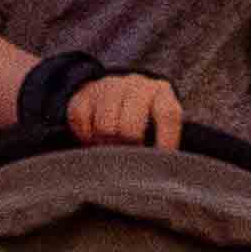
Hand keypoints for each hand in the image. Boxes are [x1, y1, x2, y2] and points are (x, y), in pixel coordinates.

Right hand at [65, 69, 182, 152]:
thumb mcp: (159, 123)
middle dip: (128, 146)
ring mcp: (109, 86)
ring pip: (105, 127)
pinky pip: (82, 121)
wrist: (114, 94)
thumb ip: (162, 141)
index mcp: (160, 92)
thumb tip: (161, 167)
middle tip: (127, 153)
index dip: (166, 139)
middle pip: (130, 127)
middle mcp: (136, 85)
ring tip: (111, 145)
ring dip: (106, 143)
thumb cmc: (143, 117)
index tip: (159, 160)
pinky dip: (86, 136)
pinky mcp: (85, 93)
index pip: (167, 114)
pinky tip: (95, 135)